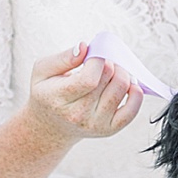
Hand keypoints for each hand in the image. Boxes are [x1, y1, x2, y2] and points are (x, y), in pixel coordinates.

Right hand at [24, 42, 143, 147]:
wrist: (50, 126)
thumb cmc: (47, 93)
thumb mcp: (42, 71)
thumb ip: (63, 57)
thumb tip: (84, 47)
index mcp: (58, 98)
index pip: (89, 79)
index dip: (97, 61)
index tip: (94, 55)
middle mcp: (77, 115)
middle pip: (108, 80)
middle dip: (109, 63)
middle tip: (103, 61)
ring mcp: (95, 124)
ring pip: (122, 89)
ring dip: (122, 73)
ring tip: (112, 71)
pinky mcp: (109, 130)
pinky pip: (132, 111)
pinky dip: (136, 93)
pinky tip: (129, 85)